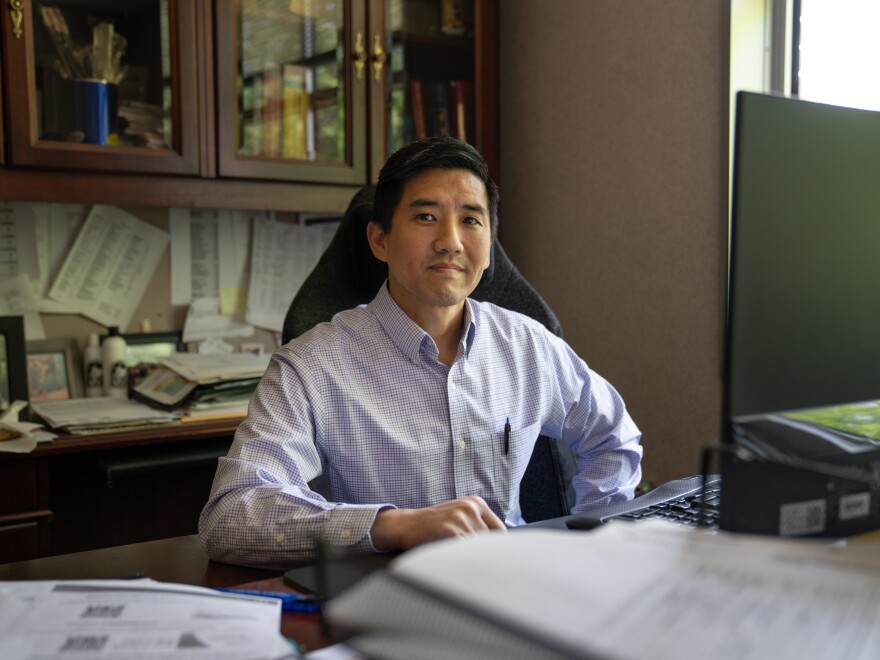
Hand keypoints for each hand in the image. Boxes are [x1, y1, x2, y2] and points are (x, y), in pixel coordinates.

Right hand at [370, 496, 506, 551]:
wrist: (405, 524)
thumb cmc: (433, 525)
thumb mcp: (459, 516)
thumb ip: (478, 527)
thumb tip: (502, 550)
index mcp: (476, 503)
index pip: (500, 531)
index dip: (499, 550)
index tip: (495, 562)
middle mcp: (470, 507)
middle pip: (491, 541)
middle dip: (484, 556)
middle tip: (478, 568)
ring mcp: (461, 517)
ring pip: (479, 549)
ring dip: (473, 560)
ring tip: (461, 564)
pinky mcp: (451, 530)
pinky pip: (465, 553)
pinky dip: (462, 561)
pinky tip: (452, 562)